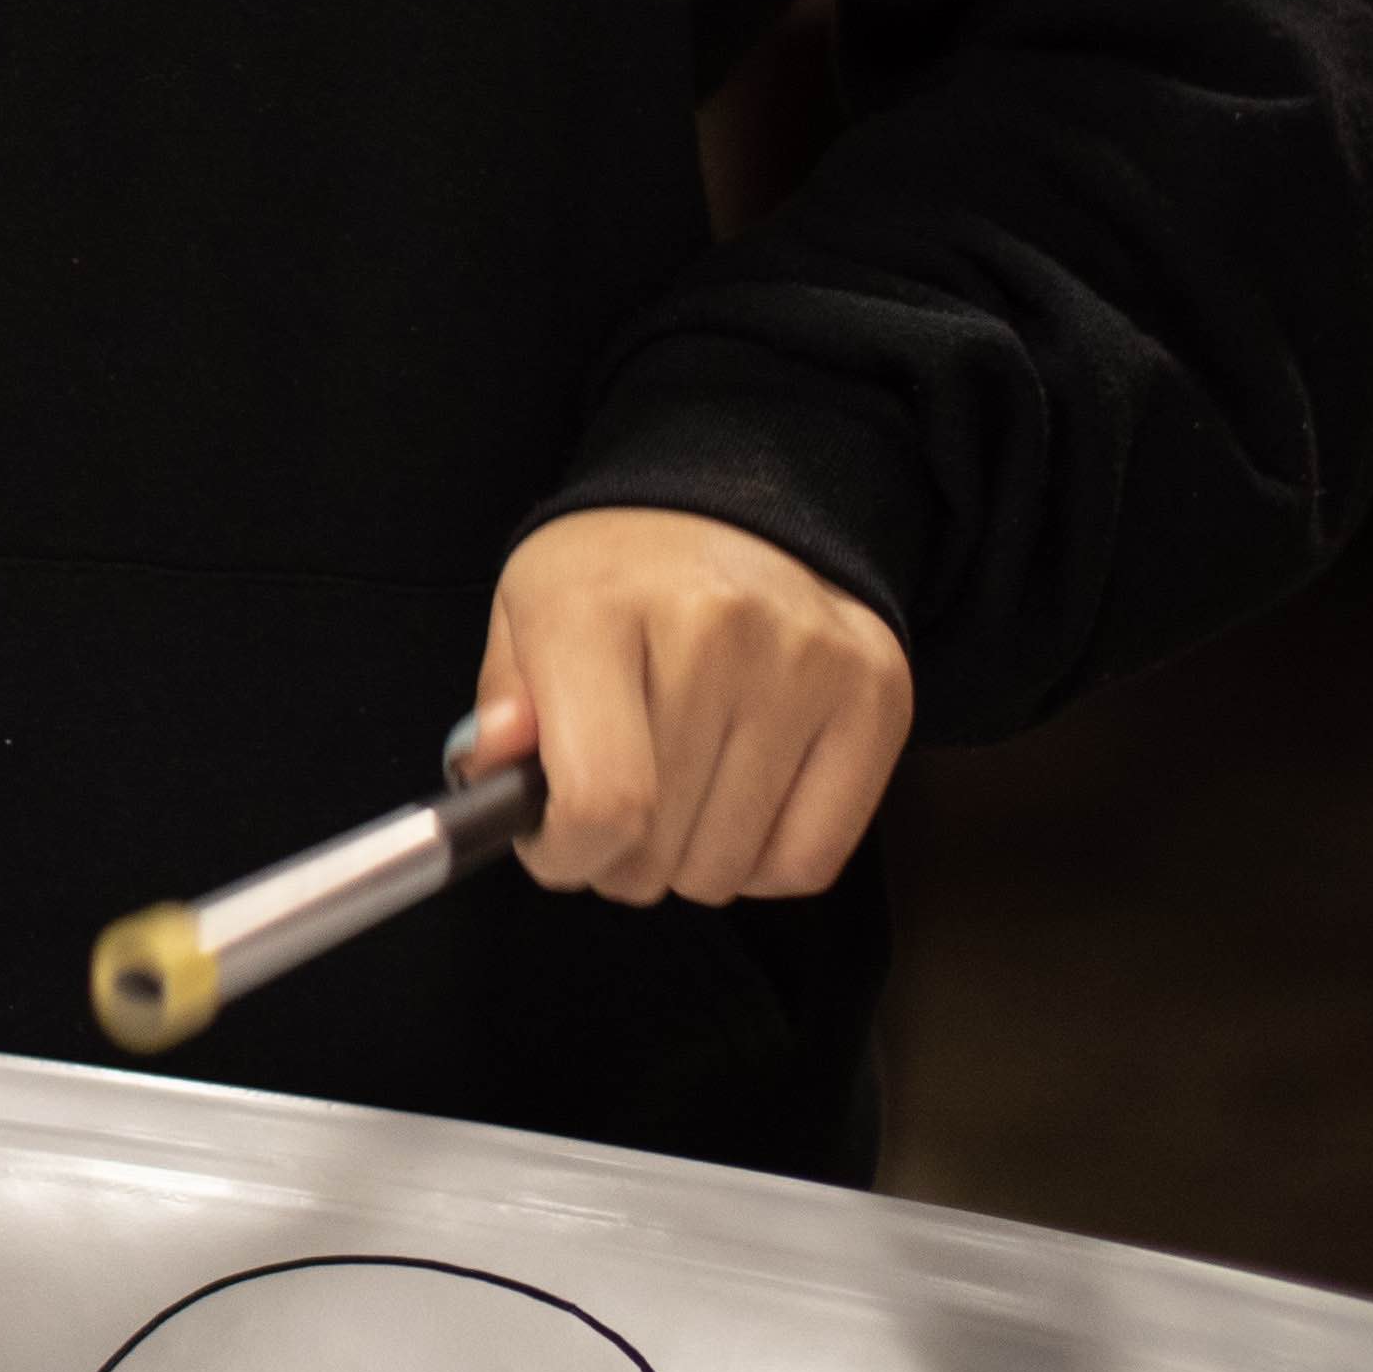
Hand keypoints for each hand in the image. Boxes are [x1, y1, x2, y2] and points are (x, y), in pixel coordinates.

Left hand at [463, 505, 910, 906]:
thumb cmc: (616, 577)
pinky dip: (761, 864)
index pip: (600, 800)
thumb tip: (494, 769)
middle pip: (660, 848)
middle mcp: (716, 629)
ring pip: (729, 869)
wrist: (736, 501)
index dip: (565, 855)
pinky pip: (808, 862)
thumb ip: (501, 704)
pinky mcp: (879, 696)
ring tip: (676, 795)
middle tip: (613, 811)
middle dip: (617, 859)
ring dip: (687, 863)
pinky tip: (737, 805)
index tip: (552, 844)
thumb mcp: (524, 612)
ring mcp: (809, 663)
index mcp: (598, 606)